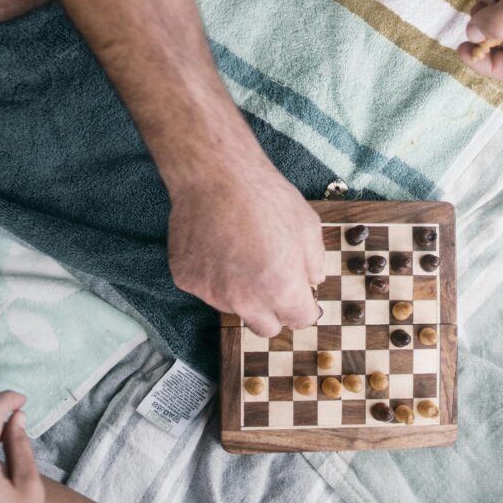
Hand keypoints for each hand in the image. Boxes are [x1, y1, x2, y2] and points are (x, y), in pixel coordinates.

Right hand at [165, 150, 324, 337]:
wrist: (215, 175)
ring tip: (240, 250)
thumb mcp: (308, 226)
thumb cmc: (265, 196)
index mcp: (282, 291)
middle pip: (266, 328)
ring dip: (241, 291)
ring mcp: (212, 293)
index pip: (300, 320)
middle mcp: (246, 301)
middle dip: (274, 311)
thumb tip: (313, 281)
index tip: (300, 295)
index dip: (304, 306)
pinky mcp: (187, 280)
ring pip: (234, 307)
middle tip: (272, 280)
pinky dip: (213, 274)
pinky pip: (206, 287)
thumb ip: (315, 262)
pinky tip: (216, 244)